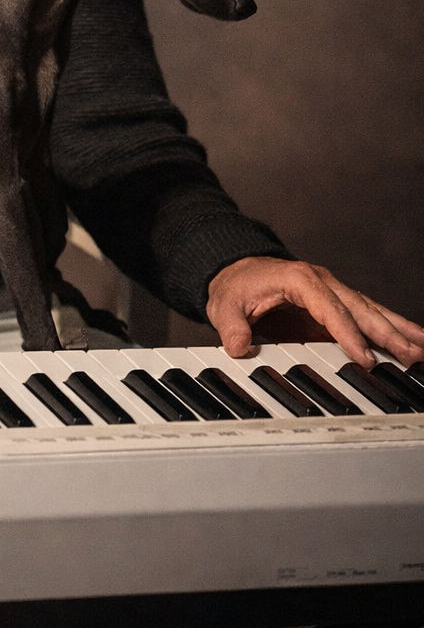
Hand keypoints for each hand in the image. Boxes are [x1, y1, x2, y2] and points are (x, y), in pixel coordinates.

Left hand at [206, 256, 423, 368]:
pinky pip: (367, 316)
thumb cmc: (235, 286)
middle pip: (359, 308)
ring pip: (371, 311)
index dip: (347, 333)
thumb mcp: (224, 306)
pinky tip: (411, 341)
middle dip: (386, 332)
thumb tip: (239, 347)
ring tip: (422, 348)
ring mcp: (332, 292)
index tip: (363, 357)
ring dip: (397, 330)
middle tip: (410, 354)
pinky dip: (390, 328)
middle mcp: (322, 282)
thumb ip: (231, 327)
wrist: (236, 270)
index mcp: (299, 279)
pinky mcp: (335, 305)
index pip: (329, 308)